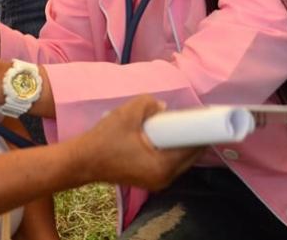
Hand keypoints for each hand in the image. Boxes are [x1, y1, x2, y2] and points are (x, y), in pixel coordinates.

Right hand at [70, 96, 201, 189]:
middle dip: (192, 137)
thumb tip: (163, 107)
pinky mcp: (150, 179)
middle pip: (190, 156)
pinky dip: (171, 150)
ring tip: (178, 124)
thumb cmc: (104, 140)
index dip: (200, 131)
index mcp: (162, 166)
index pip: (192, 148)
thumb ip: (149, 104)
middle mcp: (164, 178)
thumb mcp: (127, 114)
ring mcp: (157, 182)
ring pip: (181, 161)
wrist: (82, 161)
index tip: (204, 115)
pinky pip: (169, 163)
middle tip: (191, 117)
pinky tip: (165, 136)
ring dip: (181, 143)